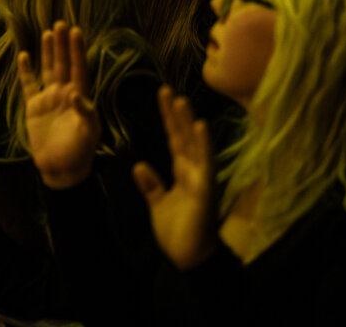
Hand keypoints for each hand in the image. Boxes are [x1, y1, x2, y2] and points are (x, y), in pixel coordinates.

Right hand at [17, 21, 99, 189]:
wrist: (61, 170)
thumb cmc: (80, 153)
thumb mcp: (88, 134)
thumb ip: (84, 113)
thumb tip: (75, 94)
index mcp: (80, 97)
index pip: (79, 68)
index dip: (77, 50)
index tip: (76, 31)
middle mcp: (65, 93)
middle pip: (63, 64)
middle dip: (62, 45)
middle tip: (61, 23)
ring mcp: (49, 99)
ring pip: (48, 69)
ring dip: (48, 52)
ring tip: (48, 32)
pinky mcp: (34, 107)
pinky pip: (29, 85)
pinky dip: (26, 70)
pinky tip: (24, 55)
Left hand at [132, 86, 218, 269]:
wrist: (189, 258)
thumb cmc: (178, 232)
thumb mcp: (158, 204)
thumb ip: (151, 185)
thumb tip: (139, 165)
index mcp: (182, 172)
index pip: (174, 138)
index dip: (168, 117)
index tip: (162, 95)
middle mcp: (193, 170)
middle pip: (183, 136)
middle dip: (175, 113)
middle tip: (166, 88)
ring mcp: (201, 178)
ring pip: (195, 144)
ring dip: (188, 122)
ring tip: (181, 99)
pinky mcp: (206, 189)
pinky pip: (205, 163)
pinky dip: (203, 144)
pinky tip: (200, 125)